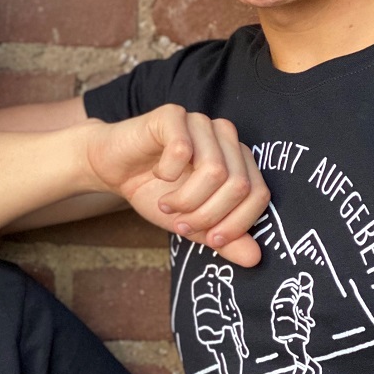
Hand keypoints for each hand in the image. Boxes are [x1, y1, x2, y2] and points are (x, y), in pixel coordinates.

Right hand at [84, 104, 270, 266]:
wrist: (114, 168)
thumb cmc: (155, 191)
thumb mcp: (192, 223)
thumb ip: (225, 239)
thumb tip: (255, 258)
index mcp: (238, 159)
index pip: (259, 194)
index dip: (237, 224)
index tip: (210, 240)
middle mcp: (225, 136)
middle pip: (238, 185)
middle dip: (207, 216)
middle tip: (180, 224)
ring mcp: (201, 122)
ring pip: (215, 170)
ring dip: (186, 199)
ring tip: (167, 204)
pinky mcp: (173, 115)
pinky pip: (183, 150)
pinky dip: (168, 173)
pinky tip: (158, 174)